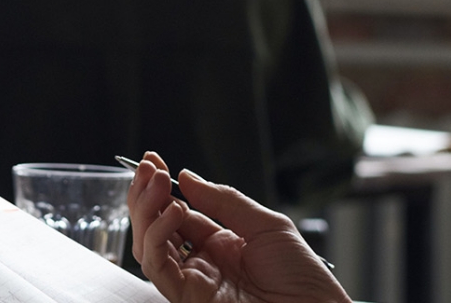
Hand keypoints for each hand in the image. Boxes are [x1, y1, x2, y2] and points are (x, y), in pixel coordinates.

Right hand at [128, 152, 350, 302]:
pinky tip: (174, 212)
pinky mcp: (188, 298)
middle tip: (147, 168)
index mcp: (220, 244)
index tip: (152, 160)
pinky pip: (158, 268)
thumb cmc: (303, 278)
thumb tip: (187, 178)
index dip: (162, 188)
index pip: (177, 213)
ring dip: (147, 212)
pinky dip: (157, 238)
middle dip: (147, 195)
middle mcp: (201, 263)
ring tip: (158, 183)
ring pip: (149, 247)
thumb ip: (226, 202)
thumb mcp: (268, 226)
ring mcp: (193, 281)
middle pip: (157, 229)